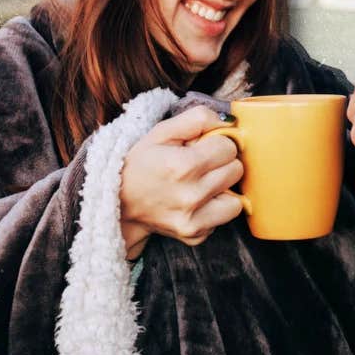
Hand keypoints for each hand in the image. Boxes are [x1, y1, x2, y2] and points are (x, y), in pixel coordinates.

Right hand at [118, 105, 245, 258]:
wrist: (118, 204)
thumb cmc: (141, 164)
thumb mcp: (161, 131)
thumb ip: (198, 118)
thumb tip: (229, 122)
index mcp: (183, 165)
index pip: (229, 147)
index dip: (216, 144)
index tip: (202, 148)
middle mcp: (190, 196)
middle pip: (236, 171)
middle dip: (222, 164)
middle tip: (200, 165)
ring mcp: (193, 220)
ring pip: (236, 199)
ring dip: (223, 190)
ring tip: (201, 184)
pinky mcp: (195, 235)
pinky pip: (223, 218)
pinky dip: (214, 209)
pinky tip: (195, 202)